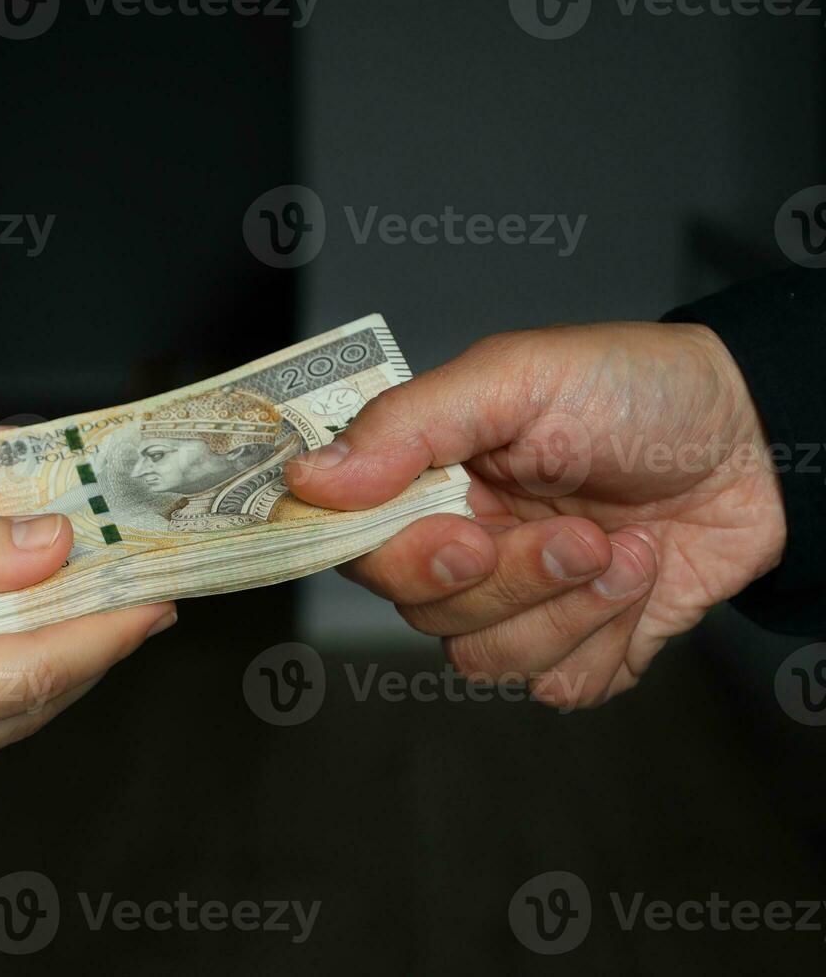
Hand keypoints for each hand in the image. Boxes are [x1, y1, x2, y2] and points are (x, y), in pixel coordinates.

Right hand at [0, 504, 175, 794]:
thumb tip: (52, 545)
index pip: (36, 670)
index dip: (108, 632)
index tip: (161, 597)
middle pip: (30, 702)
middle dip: (96, 649)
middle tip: (146, 597)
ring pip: (2, 715)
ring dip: (57, 661)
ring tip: (102, 609)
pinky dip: (7, 671)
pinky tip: (24, 632)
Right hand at [286, 323, 785, 707]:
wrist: (756, 438)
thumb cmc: (635, 389)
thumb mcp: (516, 378)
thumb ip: (408, 425)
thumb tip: (308, 479)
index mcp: (429, 481)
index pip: (360, 551)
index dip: (406, 564)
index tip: (469, 539)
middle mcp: (460, 547)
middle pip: (428, 615)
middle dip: (516, 580)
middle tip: (581, 531)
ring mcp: (518, 602)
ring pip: (488, 660)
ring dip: (571, 609)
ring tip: (626, 548)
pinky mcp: (577, 644)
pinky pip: (558, 687)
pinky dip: (610, 639)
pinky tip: (642, 580)